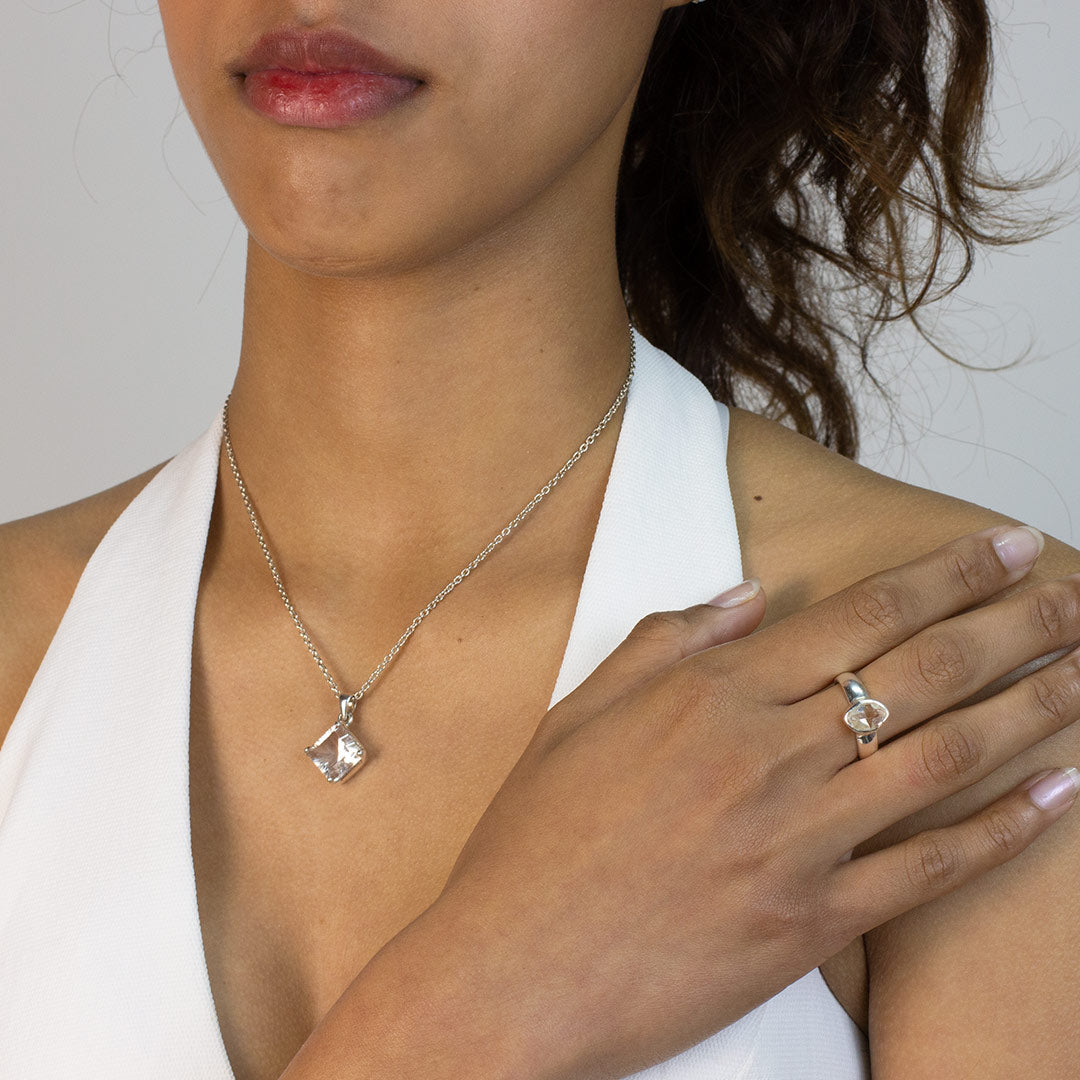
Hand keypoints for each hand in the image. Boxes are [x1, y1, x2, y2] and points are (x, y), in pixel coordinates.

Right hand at [410, 523, 1079, 1079]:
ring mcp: (798, 840)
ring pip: (944, 757)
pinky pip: (930, 868)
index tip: (1009, 548)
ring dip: (1033, 709)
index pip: (862, 616)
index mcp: (713, 695)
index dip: (948, 575)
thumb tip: (750, 597)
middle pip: (924, 673)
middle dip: (1016, 625)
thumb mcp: (579, 714)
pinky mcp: (813, 921)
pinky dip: (1004, 828)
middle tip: (1078, 595)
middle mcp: (769, 754)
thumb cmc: (535, 838)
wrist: (512, 969)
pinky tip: (1059, 793)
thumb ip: (666, 642)